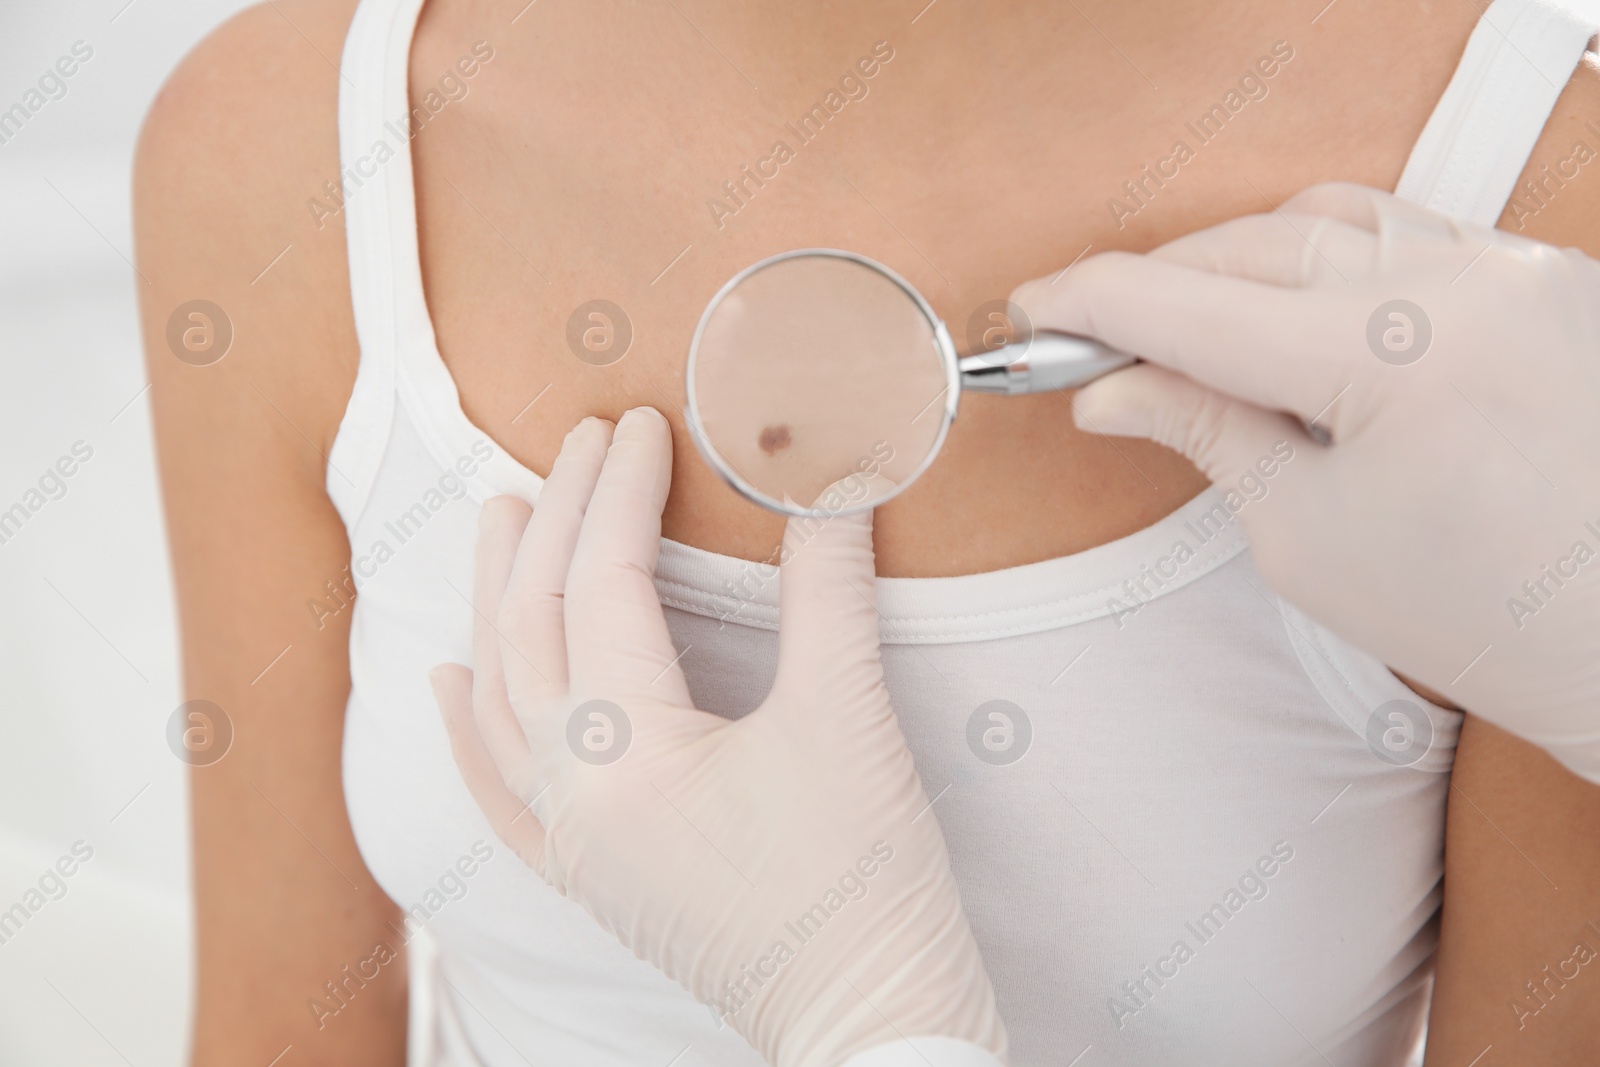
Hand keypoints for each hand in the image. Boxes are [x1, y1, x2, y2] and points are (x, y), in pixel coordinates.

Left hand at [428, 408, 1007, 1066]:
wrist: (870, 1021)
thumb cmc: (863, 888)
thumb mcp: (847, 722)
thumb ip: (827, 594)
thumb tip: (829, 486)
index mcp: (627, 755)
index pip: (608, 587)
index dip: (624, 494)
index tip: (643, 426)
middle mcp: (574, 796)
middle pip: (536, 627)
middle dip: (556, 523)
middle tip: (578, 441)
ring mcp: (571, 841)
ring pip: (501, 699)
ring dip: (497, 601)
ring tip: (502, 520)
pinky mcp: (588, 875)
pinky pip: (497, 794)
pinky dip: (468, 731)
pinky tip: (449, 685)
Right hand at [1015, 182, 1599, 780]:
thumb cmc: (1484, 619)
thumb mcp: (1307, 537)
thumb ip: (1206, 433)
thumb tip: (1115, 389)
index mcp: (1395, 352)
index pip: (1194, 304)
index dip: (1092, 304)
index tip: (1031, 311)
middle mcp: (1462, 281)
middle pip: (1251, 243)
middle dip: (1158, 286)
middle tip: (1094, 343)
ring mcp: (1514, 267)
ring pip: (1327, 219)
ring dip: (1238, 264)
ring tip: (1193, 336)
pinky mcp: (1542, 277)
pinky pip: (1406, 230)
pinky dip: (1327, 261)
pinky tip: (1294, 319)